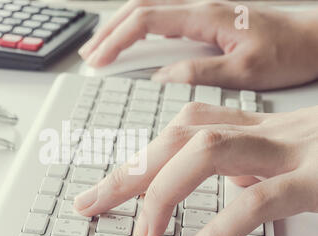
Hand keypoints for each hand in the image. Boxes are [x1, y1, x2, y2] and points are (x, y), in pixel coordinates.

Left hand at [73, 103, 317, 235]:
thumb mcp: (279, 155)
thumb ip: (241, 164)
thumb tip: (201, 185)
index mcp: (250, 128)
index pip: (176, 133)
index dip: (135, 158)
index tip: (103, 188)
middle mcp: (262, 133)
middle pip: (175, 139)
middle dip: (127, 174)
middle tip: (91, 206)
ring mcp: (291, 153)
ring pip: (206, 154)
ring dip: (164, 193)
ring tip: (145, 234)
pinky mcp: (317, 180)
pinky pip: (258, 200)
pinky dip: (219, 228)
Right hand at [79, 0, 317, 89]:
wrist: (312, 38)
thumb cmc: (287, 52)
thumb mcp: (244, 72)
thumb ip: (200, 73)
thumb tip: (162, 78)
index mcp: (206, 16)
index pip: (146, 21)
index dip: (117, 39)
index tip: (98, 60)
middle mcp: (200, 7)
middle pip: (139, 8)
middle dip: (109, 31)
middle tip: (89, 54)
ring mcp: (201, 11)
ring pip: (148, 9)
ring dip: (120, 26)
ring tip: (101, 47)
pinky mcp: (205, 19)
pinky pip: (162, 17)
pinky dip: (139, 27)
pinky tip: (133, 41)